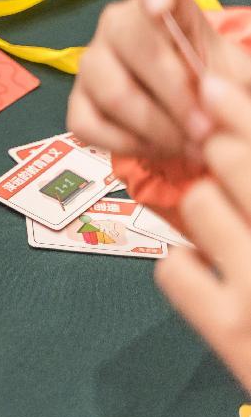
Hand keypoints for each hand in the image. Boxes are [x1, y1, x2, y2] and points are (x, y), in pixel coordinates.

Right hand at [67, 0, 228, 158]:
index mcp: (163, 5)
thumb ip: (236, 81)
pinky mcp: (77, 103)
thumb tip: (216, 93)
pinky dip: (128, 145)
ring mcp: (92, 65)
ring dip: (155, 126)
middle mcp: (117, 26)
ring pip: (112, 91)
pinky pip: (90, 125)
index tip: (162, 9)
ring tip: (189, 145)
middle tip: (204, 127)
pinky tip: (157, 148)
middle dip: (172, 90)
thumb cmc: (214, 86)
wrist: (192, 120)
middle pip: (130, 42)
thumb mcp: (236, 75)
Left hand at [156, 73, 250, 391]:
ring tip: (239, 237)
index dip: (242, 107)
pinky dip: (188, 268)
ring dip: (212, 210)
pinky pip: (173, 267)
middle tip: (220, 146)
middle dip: (227, 151)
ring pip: (200, 203)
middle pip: (232, 160)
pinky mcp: (231, 336)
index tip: (216, 80)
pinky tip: (214, 278)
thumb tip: (225, 138)